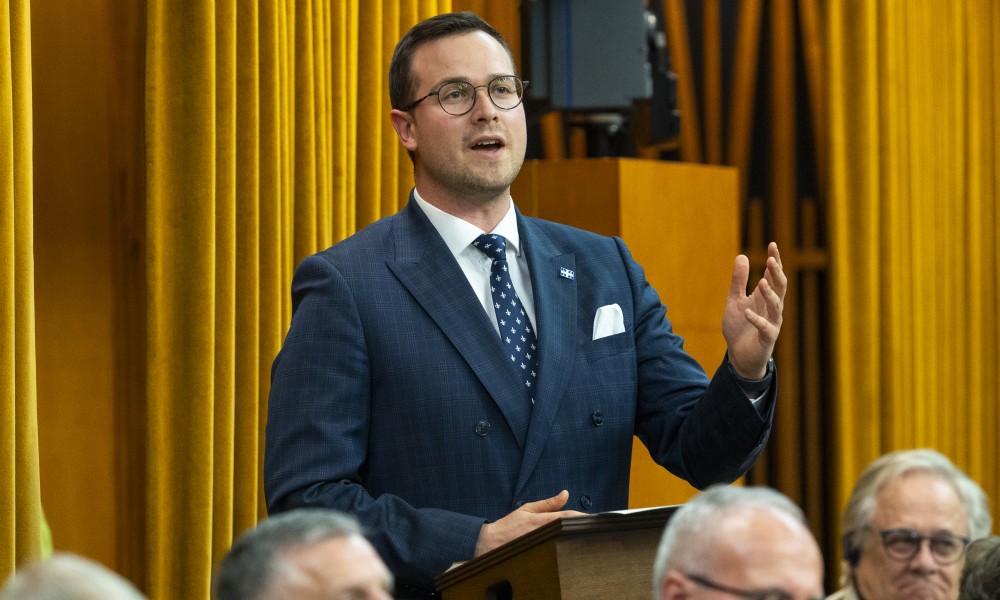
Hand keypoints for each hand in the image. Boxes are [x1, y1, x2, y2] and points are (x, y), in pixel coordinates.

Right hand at [474, 490, 585, 556]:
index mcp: (542, 520)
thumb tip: (565, 493)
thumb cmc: (510, 525)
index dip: (582, 517)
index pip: (568, 517)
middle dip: (582, 527)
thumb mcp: (528, 508)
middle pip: (570, 530)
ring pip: (565, 540)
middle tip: (594, 526)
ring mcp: (543, 545)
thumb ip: (548, 503)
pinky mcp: (541, 553)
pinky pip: (557, 549)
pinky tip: (571, 544)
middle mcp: (544, 533)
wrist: (492, 543)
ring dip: (575, 536)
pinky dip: (565, 546)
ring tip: (585, 534)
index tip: (594, 517)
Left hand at [722, 242, 785, 378]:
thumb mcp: (734, 300)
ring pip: (776, 305)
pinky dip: (756, 319)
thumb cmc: (740, 326)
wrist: (739, 355)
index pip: (773, 275)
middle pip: (780, 287)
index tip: (772, 245)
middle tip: (771, 260)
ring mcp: (772, 322)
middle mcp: (772, 308)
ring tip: (762, 281)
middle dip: (776, 273)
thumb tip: (742, 256)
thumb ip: (738, 281)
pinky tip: (747, 312)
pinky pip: (764, 327)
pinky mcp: (767, 338)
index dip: (774, 261)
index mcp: (765, 297)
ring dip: (770, 293)